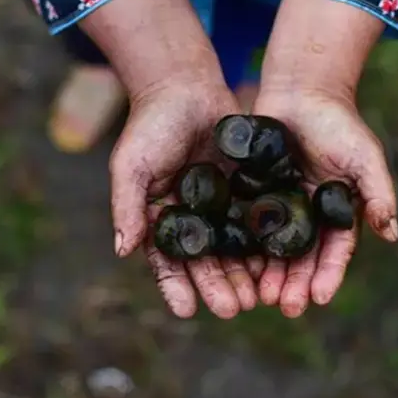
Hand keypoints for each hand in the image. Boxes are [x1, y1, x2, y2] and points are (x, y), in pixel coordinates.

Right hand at [111, 83, 261, 318]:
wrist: (184, 87)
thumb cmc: (150, 126)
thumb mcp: (131, 165)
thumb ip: (127, 206)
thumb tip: (123, 251)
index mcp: (160, 220)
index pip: (167, 261)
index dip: (176, 287)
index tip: (187, 310)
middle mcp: (192, 220)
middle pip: (205, 262)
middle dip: (218, 286)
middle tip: (234, 309)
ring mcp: (219, 208)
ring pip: (233, 249)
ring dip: (243, 275)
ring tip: (257, 297)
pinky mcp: (245, 192)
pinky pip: (256, 222)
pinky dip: (264, 244)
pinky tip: (275, 263)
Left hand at [252, 89, 397, 317]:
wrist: (301, 91)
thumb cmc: (338, 123)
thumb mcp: (365, 156)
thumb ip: (378, 192)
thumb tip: (392, 234)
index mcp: (337, 212)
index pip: (335, 251)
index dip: (328, 275)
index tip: (318, 297)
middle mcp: (308, 216)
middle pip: (302, 257)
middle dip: (295, 283)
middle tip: (285, 307)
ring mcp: (280, 207)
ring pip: (274, 248)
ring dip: (270, 274)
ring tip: (261, 296)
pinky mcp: (254, 195)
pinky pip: (248, 226)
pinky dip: (245, 248)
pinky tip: (238, 267)